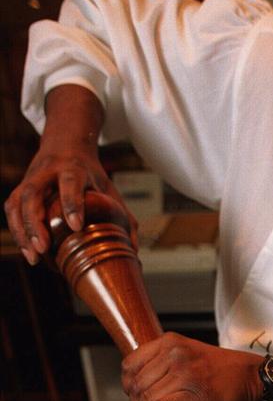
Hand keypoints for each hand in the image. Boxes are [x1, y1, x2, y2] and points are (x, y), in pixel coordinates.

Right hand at [4, 145, 138, 264]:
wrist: (66, 144)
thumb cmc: (91, 174)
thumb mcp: (109, 188)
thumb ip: (123, 216)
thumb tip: (133, 250)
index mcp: (73, 168)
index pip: (70, 182)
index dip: (71, 203)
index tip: (75, 226)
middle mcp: (47, 171)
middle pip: (34, 193)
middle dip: (35, 222)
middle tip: (43, 248)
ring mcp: (30, 179)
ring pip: (18, 202)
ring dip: (23, 231)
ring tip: (34, 257)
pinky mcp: (20, 188)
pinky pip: (12, 209)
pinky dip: (17, 231)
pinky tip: (28, 251)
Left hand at [121, 333, 262, 400]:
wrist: (254, 379)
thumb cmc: (223, 373)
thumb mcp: (188, 355)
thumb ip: (163, 364)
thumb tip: (136, 388)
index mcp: (169, 342)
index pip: (129, 365)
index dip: (129, 387)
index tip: (139, 399)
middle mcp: (175, 354)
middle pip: (137, 387)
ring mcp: (185, 373)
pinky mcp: (196, 394)